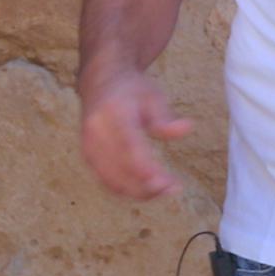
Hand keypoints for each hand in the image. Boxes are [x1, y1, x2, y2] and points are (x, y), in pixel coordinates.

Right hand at [77, 67, 192, 200]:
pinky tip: (148, 190)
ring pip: (113, 181)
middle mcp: (96, 132)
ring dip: (140, 193)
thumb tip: (185, 129)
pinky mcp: (88, 158)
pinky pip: (107, 182)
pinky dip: (128, 191)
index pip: (129, 146)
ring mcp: (89, 147)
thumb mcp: (153, 96)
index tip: (165, 182)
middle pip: (120, 169)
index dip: (145, 168)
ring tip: (165, 190)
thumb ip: (166, 117)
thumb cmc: (131, 91)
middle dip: (147, 186)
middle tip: (173, 188)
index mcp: (113, 113)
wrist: (100, 82)